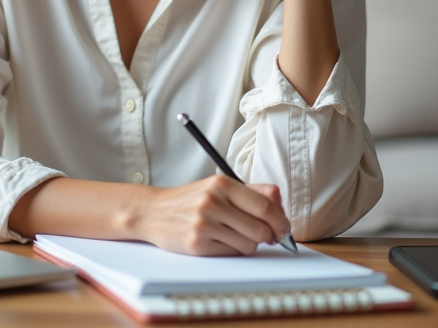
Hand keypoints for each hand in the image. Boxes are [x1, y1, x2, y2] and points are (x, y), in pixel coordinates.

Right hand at [136, 176, 289, 255]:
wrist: (154, 211)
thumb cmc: (191, 200)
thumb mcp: (219, 187)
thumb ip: (252, 192)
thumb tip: (280, 207)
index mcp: (222, 184)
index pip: (266, 206)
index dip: (281, 220)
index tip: (283, 227)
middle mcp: (213, 202)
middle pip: (262, 228)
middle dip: (270, 236)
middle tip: (268, 236)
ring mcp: (204, 224)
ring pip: (249, 244)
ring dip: (250, 244)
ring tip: (236, 235)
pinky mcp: (197, 244)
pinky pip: (232, 253)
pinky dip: (233, 250)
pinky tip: (220, 241)